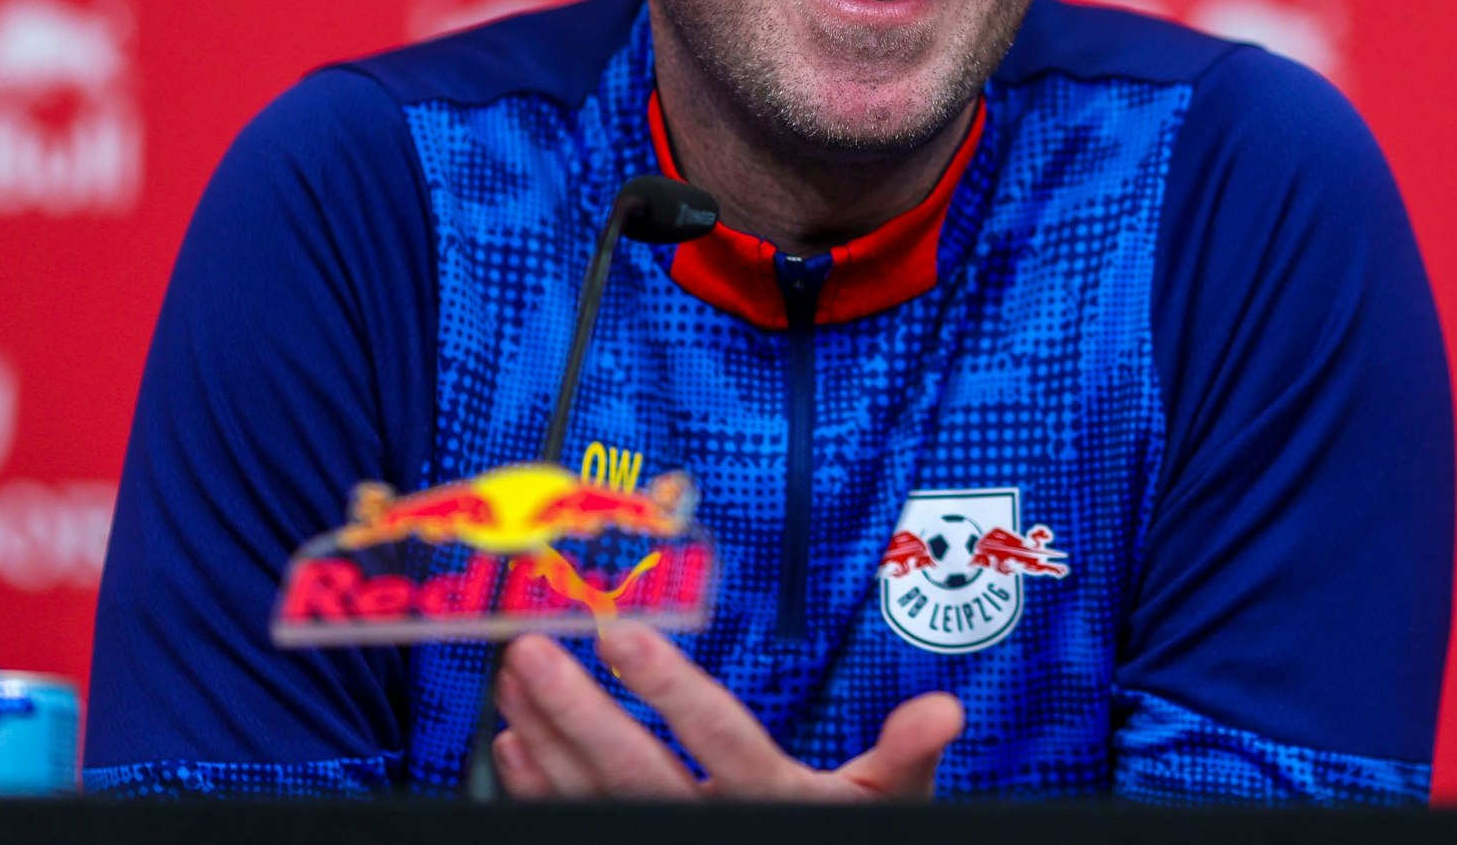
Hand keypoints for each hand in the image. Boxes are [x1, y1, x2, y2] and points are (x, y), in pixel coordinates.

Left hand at [491, 621, 963, 800]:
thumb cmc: (836, 838)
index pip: (718, 739)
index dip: (669, 688)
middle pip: (634, 772)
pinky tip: (512, 743)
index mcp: (776, 801)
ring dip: (545, 735)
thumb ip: (904, 755)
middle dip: (577, 710)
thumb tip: (944, 711)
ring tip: (513, 675)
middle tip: (532, 650)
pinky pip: (575, 825)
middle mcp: (713, 826)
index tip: (622, 633)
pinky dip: (537, 788)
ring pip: (591, 797)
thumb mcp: (885, 806)